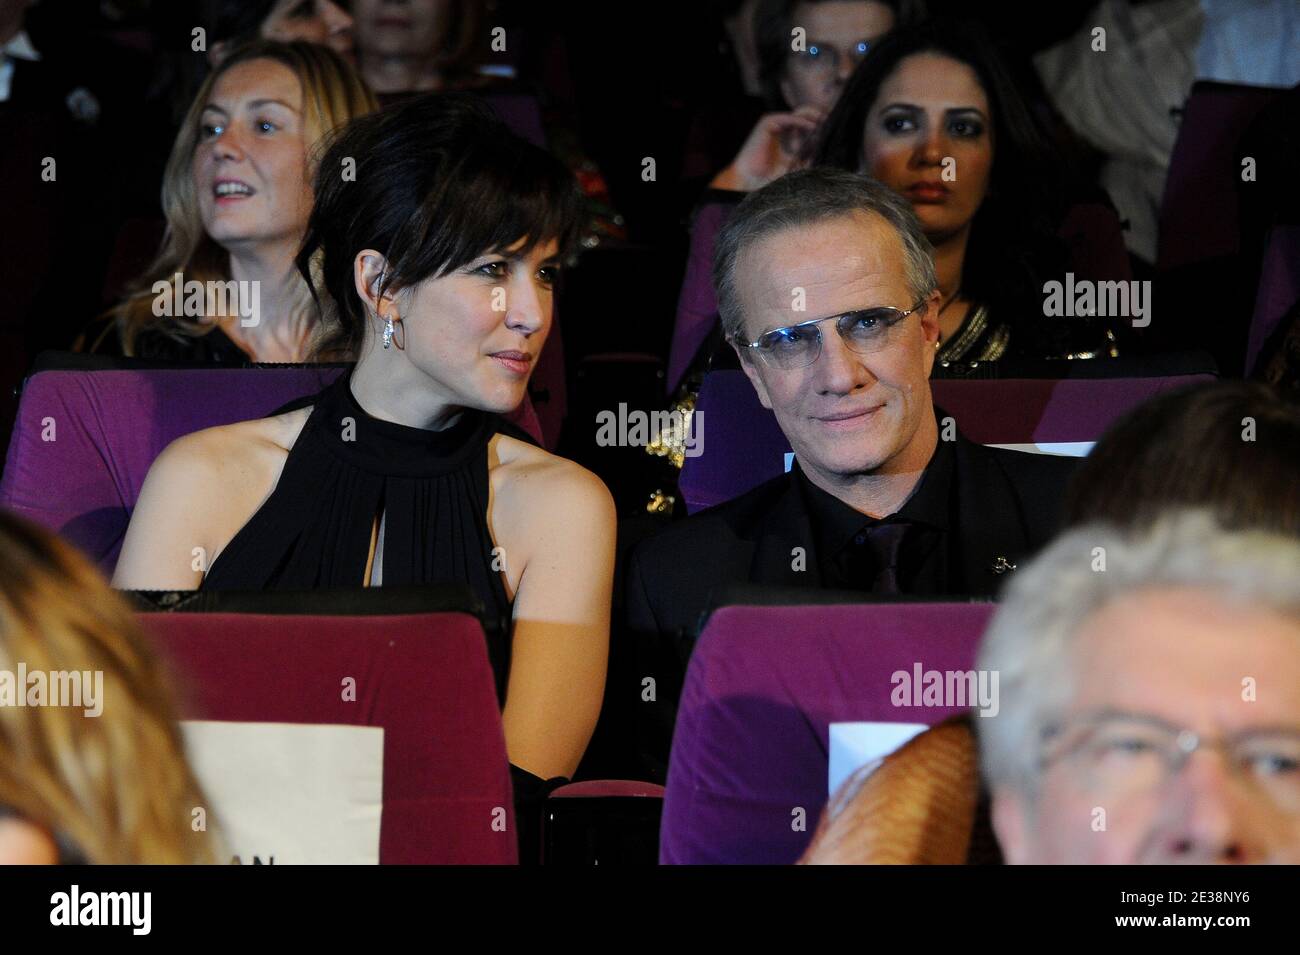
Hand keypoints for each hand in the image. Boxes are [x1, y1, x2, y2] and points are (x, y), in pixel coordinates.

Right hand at [709, 105, 825, 191]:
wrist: (749, 180)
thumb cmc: (767, 177)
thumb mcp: (794, 167)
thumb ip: (808, 159)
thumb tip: (824, 153)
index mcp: (787, 136)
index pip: (808, 124)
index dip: (821, 125)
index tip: (834, 131)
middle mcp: (782, 127)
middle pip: (808, 114)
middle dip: (822, 117)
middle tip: (834, 124)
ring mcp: (775, 122)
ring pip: (801, 112)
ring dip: (815, 117)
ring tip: (826, 124)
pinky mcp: (769, 122)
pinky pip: (791, 117)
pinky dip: (803, 122)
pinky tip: (813, 127)